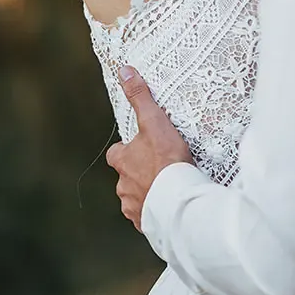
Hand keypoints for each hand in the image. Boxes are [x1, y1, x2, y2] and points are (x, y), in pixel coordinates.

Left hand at [105, 66, 195, 231]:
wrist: (178, 201)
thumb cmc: (167, 161)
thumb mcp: (155, 122)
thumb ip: (140, 97)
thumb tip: (125, 71)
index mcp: (122, 161)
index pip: (117, 154)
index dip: (126, 150)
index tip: (140, 148)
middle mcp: (122, 185)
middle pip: (126, 177)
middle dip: (138, 174)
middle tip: (159, 169)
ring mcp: (132, 206)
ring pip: (136, 198)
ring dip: (147, 194)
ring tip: (167, 189)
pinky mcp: (145, 223)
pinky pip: (147, 217)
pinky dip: (155, 212)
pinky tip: (169, 207)